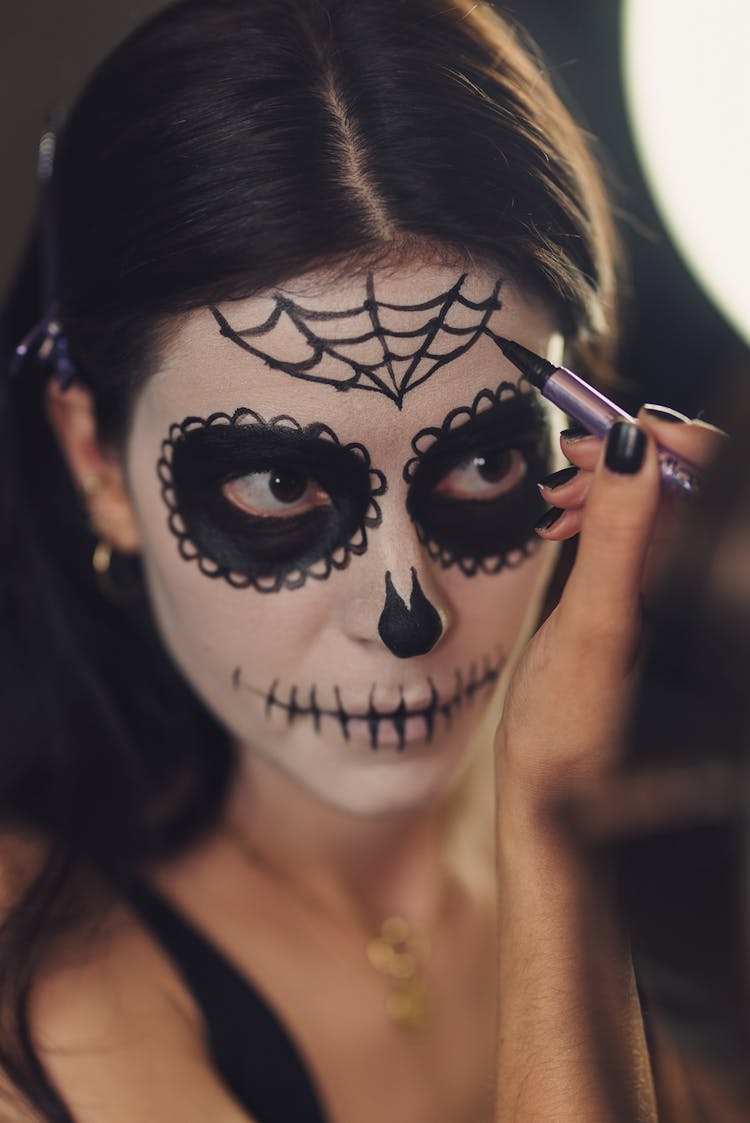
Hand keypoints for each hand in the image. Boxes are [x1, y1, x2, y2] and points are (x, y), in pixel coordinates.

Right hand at [495, 412, 725, 817]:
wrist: (552, 797)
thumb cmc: (572, 734)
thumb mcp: (594, 626)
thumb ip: (620, 536)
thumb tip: (637, 447)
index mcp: (710, 598)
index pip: (719, 486)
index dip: (679, 445)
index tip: (617, 430)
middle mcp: (705, 592)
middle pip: (692, 490)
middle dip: (635, 461)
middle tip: (571, 460)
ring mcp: (677, 595)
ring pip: (662, 506)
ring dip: (612, 487)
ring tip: (558, 499)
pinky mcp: (650, 599)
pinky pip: (641, 533)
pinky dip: (602, 515)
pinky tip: (566, 521)